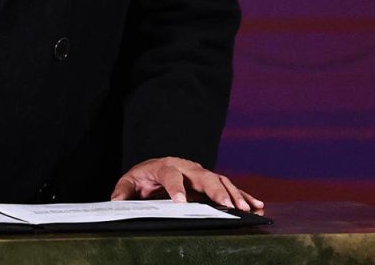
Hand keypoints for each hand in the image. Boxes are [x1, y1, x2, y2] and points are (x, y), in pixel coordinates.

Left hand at [111, 157, 263, 213]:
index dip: (176, 188)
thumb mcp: (131, 180)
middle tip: (226, 205)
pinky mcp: (211, 182)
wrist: (157, 166)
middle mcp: (187, 167)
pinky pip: (229, 187)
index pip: (172, 176)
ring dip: (234, 194)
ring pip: (220, 181)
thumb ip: (124, 189)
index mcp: (166, 166)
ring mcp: (201, 174)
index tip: (181, 202)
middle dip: (216, 190)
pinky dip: (244, 195)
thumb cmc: (145, 176)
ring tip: (246, 208)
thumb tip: (116, 201)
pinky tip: (257, 205)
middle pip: (203, 176)